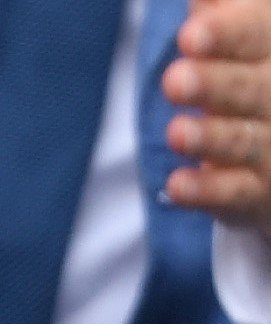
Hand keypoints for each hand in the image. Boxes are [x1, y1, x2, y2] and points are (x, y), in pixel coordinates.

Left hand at [166, 0, 270, 229]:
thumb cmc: (254, 73)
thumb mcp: (246, 34)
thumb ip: (218, 9)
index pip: (258, 34)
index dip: (227, 34)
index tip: (190, 35)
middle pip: (252, 89)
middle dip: (216, 85)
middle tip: (176, 79)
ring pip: (243, 141)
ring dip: (210, 139)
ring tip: (177, 133)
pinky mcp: (259, 193)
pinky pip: (233, 193)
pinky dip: (206, 190)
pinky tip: (176, 186)